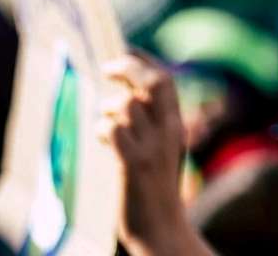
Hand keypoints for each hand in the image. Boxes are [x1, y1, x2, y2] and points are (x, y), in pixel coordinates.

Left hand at [100, 53, 215, 255]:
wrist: (162, 229)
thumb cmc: (154, 190)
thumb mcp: (160, 151)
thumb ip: (149, 125)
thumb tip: (123, 100)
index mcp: (175, 125)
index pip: (165, 79)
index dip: (144, 59)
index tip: (125, 49)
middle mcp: (169, 131)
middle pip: (154, 82)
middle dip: (129, 66)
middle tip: (107, 67)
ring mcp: (153, 147)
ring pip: (128, 104)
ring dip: (108, 107)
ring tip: (103, 120)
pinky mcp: (134, 164)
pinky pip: (114, 130)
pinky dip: (102, 129)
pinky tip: (101, 140)